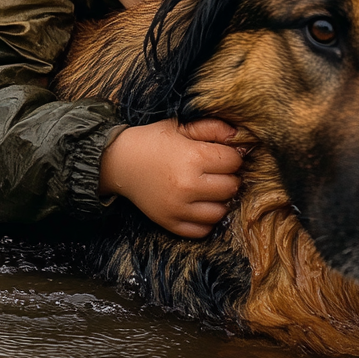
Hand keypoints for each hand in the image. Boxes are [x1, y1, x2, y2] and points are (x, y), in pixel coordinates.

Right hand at [99, 118, 244, 237]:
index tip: (221, 155)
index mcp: (192, 157)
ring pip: (221, 212)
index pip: (234, 162)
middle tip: (216, 172)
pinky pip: (203, 230)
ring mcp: (178, 208)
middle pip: (231, 187)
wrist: (119, 162)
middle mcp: (187, 185)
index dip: (231, 156)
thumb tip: (239, 136)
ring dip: (220, 200)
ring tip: (209, 189)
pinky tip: (199, 205)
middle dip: (229, 177)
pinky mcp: (170, 223)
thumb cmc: (153, 141)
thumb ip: (212, 128)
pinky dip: (206, 220)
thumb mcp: (181, 126)